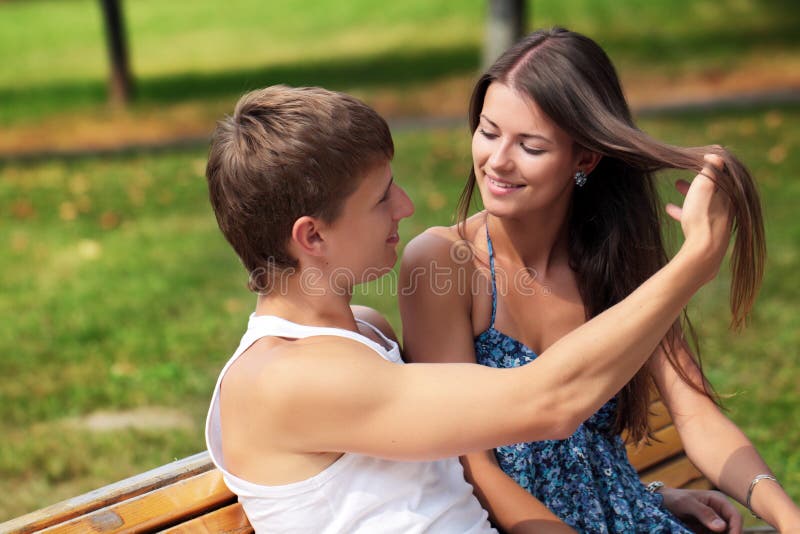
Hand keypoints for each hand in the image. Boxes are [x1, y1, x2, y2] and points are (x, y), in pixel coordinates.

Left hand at [660, 487, 741, 532]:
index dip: (737, 529)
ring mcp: (715, 523)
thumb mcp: (687, 503)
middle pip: (733, 528)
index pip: (735, 516)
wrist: (662, 503)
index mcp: (719, 501)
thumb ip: (704, 513)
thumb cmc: (674, 499)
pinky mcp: (708, 532)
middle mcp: (720, 512)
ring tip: (703, 533)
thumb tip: (722, 527)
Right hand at [666, 154, 732, 284]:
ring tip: (676, 187)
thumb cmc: (702, 216)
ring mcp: (719, 220)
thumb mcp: (704, 187)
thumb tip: (716, 153)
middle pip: (713, 187)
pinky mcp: (709, 232)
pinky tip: (670, 210)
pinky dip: (685, 209)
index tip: (699, 158)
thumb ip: (710, 169)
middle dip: (699, 178)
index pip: (723, 174)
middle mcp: (727, 207)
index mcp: (729, 194)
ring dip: (690, 192)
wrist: (704, 250)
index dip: (711, 164)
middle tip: (689, 165)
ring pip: (704, 201)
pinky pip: (698, 216)